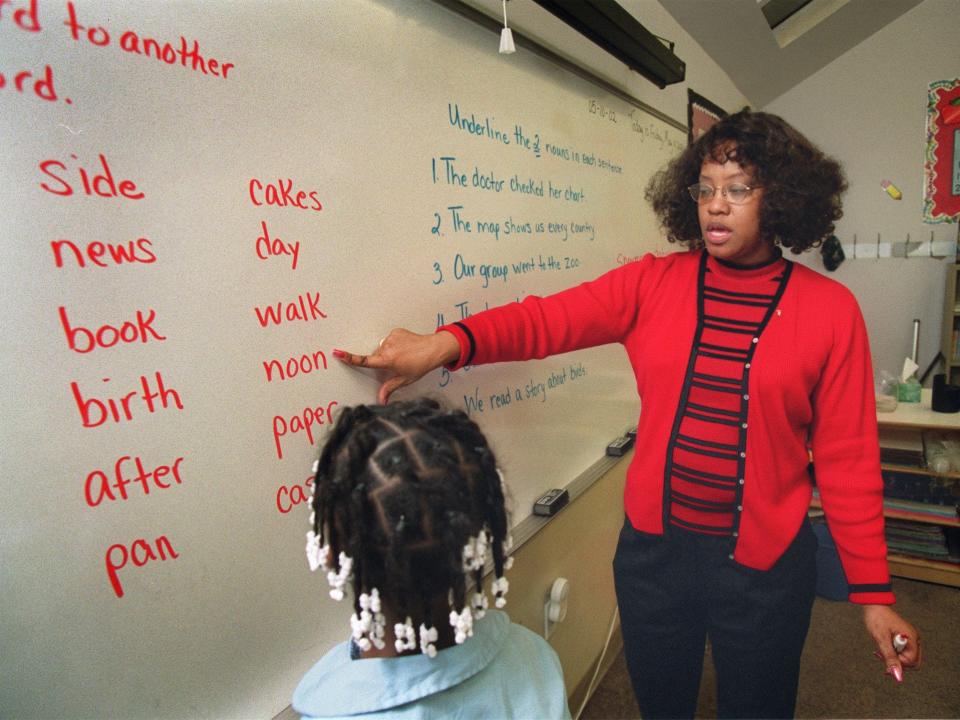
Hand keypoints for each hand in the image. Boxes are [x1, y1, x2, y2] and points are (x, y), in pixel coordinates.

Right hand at [333, 328, 460, 403]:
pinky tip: (404, 347)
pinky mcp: (395, 331)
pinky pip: (389, 340)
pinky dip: (394, 344)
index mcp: (388, 360)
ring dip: (388, 353)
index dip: (349, 358)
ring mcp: (391, 338)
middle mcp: (387, 348)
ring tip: (403, 355)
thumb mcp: (404, 379)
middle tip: (398, 364)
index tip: (337, 353)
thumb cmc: (420, 365)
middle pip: (376, 357)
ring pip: (382, 349)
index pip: (365, 361)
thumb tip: (381, 401)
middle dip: (382, 362)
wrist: (434, 348)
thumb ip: (389, 389)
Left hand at [863, 604, 921, 682]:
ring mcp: (910, 638)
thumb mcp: (881, 639)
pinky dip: (893, 653)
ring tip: (880, 652)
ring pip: (907, 658)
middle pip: (912, 662)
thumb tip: (897, 676)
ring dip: (894, 658)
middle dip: (897, 663)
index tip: (883, 658)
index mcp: (912, 639)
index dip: (898, 663)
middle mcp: (914, 639)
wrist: (873, 605)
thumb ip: (890, 658)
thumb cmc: (877, 619)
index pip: (911, 662)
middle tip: (881, 656)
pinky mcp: (904, 638)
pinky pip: (903, 652)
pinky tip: (882, 649)